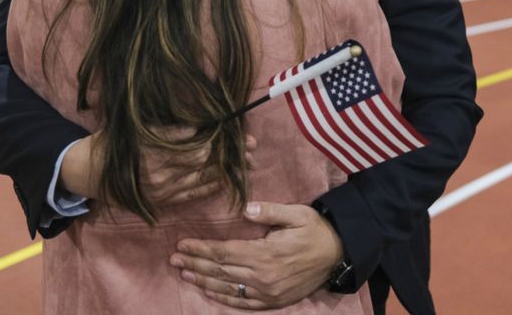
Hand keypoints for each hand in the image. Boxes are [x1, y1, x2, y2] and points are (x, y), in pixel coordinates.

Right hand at [60, 128, 254, 205]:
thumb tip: (198, 126)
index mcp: (154, 151)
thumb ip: (166, 129)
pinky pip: (192, 196)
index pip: (195, 145)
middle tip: (251, 144)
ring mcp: (162, 190)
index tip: (236, 131)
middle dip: (229, 153)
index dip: (218, 139)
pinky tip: (226, 179)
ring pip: (202, 180)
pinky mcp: (162, 201)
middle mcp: (160, 173)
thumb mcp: (135, 128)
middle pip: (204, 162)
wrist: (87, 173)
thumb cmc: (112, 142)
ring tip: (249, 162)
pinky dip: (211, 187)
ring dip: (227, 170)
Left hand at [170, 201, 343, 309]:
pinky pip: (243, 302)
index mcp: (265, 254)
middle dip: (195, 264)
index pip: (224, 252)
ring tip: (184, 273)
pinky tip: (209, 291)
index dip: (201, 249)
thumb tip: (246, 209)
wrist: (338, 254)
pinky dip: (223, 298)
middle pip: (220, 270)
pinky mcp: (273, 300)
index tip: (182, 244)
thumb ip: (270, 211)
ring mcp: (267, 292)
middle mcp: (262, 276)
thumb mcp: (296, 214)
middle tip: (174, 259)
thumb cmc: (314, 229)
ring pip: (227, 287)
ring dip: (203, 281)